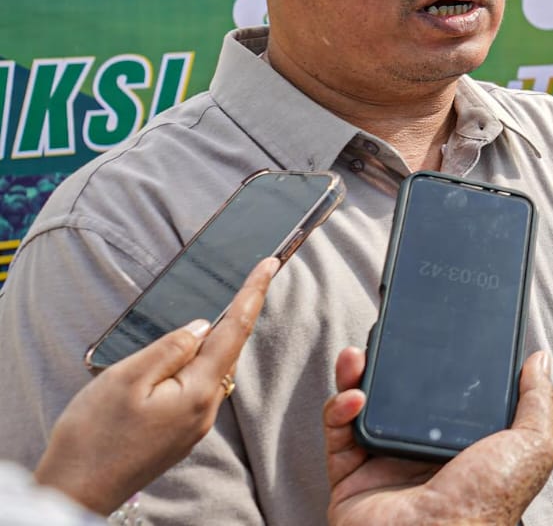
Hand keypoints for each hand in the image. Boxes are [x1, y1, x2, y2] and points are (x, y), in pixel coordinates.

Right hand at [33, 257, 279, 514]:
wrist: (75, 495)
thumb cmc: (93, 438)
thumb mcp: (127, 379)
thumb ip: (170, 347)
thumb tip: (203, 326)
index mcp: (199, 390)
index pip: (236, 329)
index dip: (254, 292)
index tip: (271, 263)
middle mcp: (205, 409)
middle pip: (229, 349)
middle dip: (239, 313)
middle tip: (252, 276)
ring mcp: (193, 425)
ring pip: (213, 369)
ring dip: (216, 340)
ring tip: (218, 308)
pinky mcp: (178, 434)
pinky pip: (197, 388)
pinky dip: (198, 364)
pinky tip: (184, 354)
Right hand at [323, 348, 552, 525]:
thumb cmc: (486, 502)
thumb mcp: (532, 446)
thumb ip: (538, 401)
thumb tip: (539, 359)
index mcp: (466, 445)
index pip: (451, 394)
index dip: (442, 363)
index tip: (437, 330)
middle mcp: (425, 453)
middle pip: (403, 395)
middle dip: (392, 362)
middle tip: (388, 335)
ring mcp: (386, 466)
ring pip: (366, 407)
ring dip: (358, 375)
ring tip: (358, 355)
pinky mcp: (352, 479)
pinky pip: (339, 435)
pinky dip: (339, 409)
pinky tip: (354, 397)